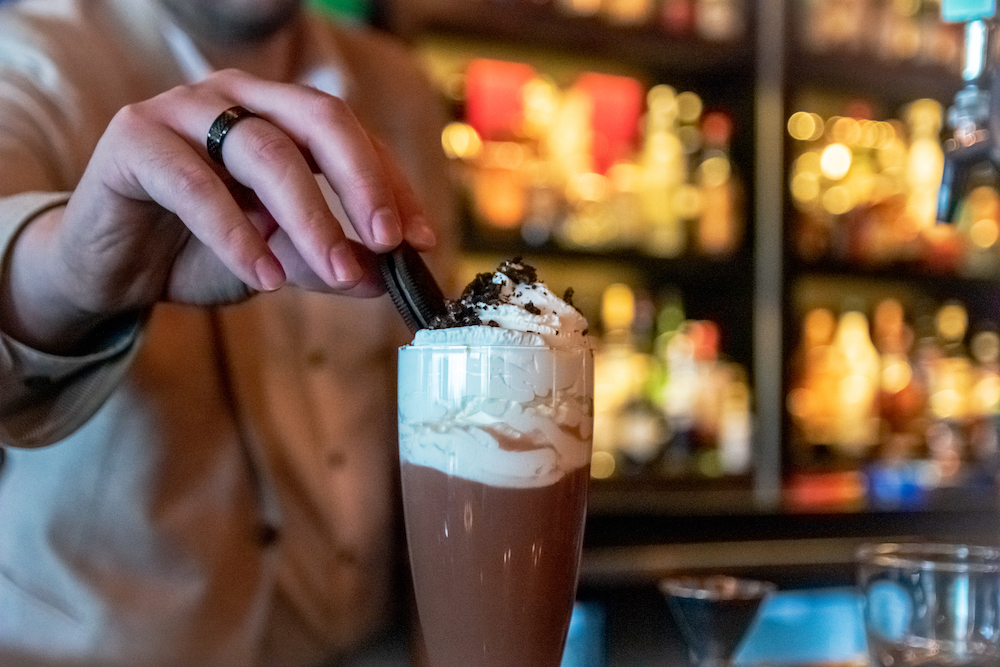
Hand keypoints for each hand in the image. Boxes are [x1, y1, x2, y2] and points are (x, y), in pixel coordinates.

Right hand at [1, 69, 437, 351]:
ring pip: (263, 150)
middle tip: (389, 241)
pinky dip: (237, 234)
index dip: (391, 185)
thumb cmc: (197, 250)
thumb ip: (327, 260)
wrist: (111, 266)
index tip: (420, 239)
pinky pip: (195, 184)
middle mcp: (235, 97)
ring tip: (339, 272)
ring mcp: (183, 110)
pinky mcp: (134, 140)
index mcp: (277, 113)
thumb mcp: (278, 258)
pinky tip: (266, 277)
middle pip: (319, 119)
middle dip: (362, 182)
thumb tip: (386, 276)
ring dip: (310, 217)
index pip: (351, 136)